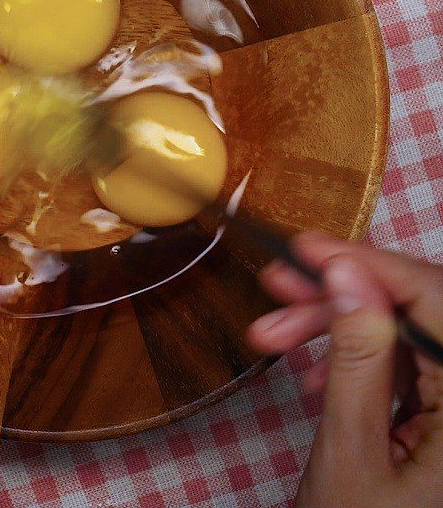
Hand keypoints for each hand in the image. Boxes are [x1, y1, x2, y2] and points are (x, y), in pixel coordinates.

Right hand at [248, 232, 442, 507]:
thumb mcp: (352, 451)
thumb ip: (357, 356)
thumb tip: (347, 271)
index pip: (436, 302)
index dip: (369, 263)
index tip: (305, 247)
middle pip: (419, 314)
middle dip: (342, 296)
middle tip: (275, 291)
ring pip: (406, 337)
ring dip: (338, 327)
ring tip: (273, 333)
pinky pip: (405, 369)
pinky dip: (356, 362)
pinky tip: (311, 369)